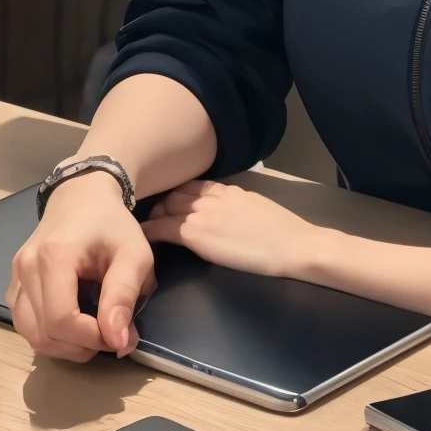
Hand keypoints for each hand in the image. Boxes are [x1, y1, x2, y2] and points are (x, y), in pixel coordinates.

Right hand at [7, 172, 155, 361]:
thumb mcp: (134, 253)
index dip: (92, 339)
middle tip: (111, 335)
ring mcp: (14, 278)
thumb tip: (118, 342)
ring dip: (65, 346)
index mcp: (53, 256)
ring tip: (93, 331)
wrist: (82, 198)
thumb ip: (124, 294)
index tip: (122, 336)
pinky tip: (74, 322)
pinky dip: (51, 335)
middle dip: (81, 346)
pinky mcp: (13, 286)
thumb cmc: (112, 225)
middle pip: (43, 334)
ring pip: (31, 336)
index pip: (61, 320)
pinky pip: (25, 326)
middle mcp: (25, 268)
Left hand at [142, 179, 327, 280]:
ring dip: (153, 214)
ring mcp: (202, 213)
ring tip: (138, 225)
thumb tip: (229, 213)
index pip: (193, 186)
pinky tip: (138, 237)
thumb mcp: (257, 208)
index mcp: (228, 190)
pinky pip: (162, 228)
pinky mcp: (195, 234)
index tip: (168, 202)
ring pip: (166, 206)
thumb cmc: (283, 232)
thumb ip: (237, 206)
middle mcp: (211, 197)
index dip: (178, 194)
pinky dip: (148, 230)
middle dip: (162, 203)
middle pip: (176, 193)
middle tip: (151, 215)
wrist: (292, 244)